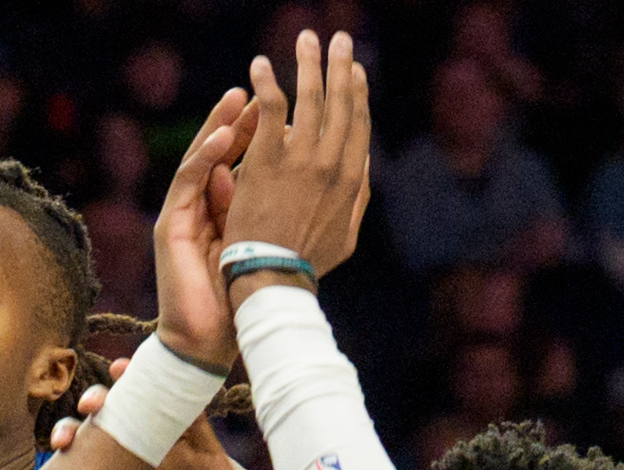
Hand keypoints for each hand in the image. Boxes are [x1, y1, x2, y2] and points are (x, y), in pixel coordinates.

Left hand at [48, 361, 252, 469]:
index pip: (86, 443)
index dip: (69, 435)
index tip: (60, 442)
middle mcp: (139, 451)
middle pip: (112, 414)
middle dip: (96, 402)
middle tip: (89, 405)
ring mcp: (170, 443)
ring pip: (148, 403)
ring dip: (134, 383)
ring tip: (120, 372)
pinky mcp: (202, 444)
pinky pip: (194, 412)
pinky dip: (185, 391)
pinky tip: (171, 375)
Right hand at [150, 89, 259, 371]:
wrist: (208, 342)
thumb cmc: (240, 304)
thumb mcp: (266, 248)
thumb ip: (275, 214)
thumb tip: (301, 178)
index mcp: (226, 213)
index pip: (244, 163)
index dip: (264, 133)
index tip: (286, 107)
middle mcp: (201, 209)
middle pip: (221, 153)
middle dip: (241, 119)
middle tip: (260, 89)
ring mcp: (182, 215)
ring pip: (201, 159)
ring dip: (219, 125)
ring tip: (240, 97)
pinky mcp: (169, 225)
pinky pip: (188, 180)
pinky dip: (206, 154)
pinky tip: (226, 134)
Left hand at [221, 31, 371, 286]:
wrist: (274, 277)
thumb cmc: (306, 263)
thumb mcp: (345, 236)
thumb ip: (357, 199)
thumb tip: (363, 166)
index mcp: (351, 178)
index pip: (358, 124)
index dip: (358, 94)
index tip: (355, 71)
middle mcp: (332, 162)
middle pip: (341, 102)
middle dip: (341, 67)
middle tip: (339, 39)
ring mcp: (301, 159)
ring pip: (310, 98)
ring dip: (309, 64)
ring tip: (307, 38)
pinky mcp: (268, 160)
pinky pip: (271, 109)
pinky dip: (267, 83)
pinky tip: (260, 64)